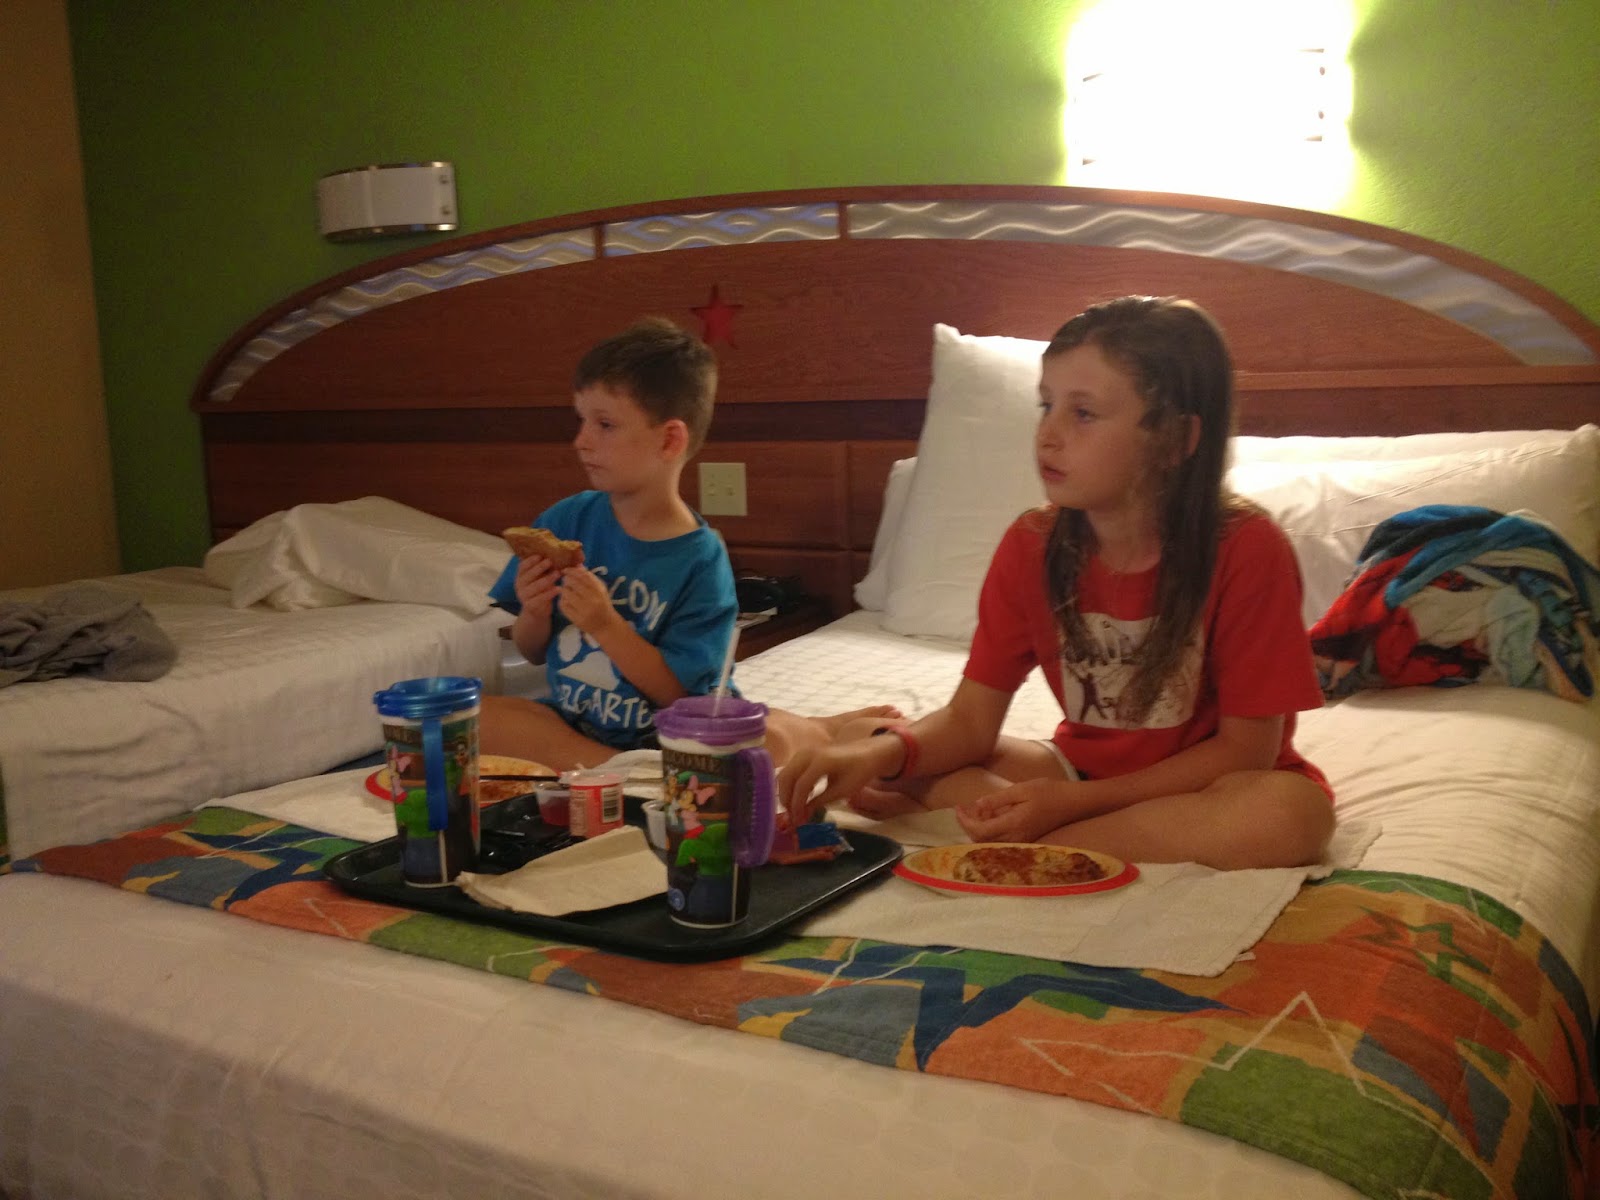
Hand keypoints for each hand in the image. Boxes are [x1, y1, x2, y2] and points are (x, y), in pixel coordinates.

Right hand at [512, 555, 560, 615]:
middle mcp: (519, 585)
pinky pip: (540, 598)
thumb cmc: (540, 591)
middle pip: (529, 575)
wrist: (536, 612)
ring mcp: (523, 596)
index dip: (530, 560)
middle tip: (550, 561)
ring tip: (558, 573)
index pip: (522, 566)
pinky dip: (550, 593)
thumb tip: (556, 555)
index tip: (540, 555)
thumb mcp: (540, 578)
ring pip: (535, 586)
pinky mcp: (530, 606)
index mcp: (520, 576)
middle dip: (540, 567)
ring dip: (547, 579)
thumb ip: (544, 569)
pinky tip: (559, 588)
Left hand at [555, 566, 621, 636]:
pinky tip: (565, 599)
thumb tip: (578, 565)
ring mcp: (584, 611)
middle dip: (566, 579)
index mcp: (599, 591)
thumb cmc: (603, 605)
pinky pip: (563, 605)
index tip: (566, 570)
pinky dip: (562, 600)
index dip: (572, 571)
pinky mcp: (576, 619)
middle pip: (573, 583)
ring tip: (566, 590)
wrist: (606, 626)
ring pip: (566, 594)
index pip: (583, 576)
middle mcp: (592, 600)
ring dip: (564, 590)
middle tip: (566, 580)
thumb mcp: (601, 590)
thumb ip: (590, 578)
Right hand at [778, 737, 902, 826]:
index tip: (797, 821)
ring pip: (785, 774)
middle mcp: (808, 754)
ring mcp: (804, 752)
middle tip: (792, 817)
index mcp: (821, 762)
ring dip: (786, 793)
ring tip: (795, 809)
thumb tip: (801, 816)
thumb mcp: (841, 792)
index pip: (801, 785)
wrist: (867, 754)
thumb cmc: (858, 773)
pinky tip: (800, 797)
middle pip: (786, 778)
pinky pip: (790, 770)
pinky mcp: (803, 754)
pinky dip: (790, 785)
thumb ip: (819, 802)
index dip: (797, 805)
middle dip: (786, 799)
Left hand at [955, 778, 1072, 842]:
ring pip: (990, 842)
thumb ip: (998, 799)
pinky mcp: (1024, 840)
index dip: (964, 821)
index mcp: (1014, 824)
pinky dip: (990, 830)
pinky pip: (1000, 840)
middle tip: (963, 808)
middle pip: (982, 840)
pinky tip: (991, 815)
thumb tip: (977, 805)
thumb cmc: (1048, 791)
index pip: (980, 830)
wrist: (1072, 803)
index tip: (958, 808)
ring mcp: (1021, 841)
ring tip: (977, 810)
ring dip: (978, 828)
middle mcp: (1016, 837)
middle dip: (968, 825)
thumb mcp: (1021, 789)